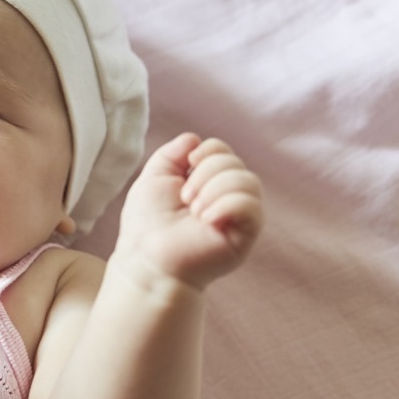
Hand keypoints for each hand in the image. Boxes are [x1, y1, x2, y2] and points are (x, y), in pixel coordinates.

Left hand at [115, 133, 262, 288]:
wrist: (146, 260)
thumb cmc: (146, 224)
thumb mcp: (154, 178)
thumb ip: (172, 154)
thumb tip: (195, 139)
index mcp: (207, 184)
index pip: (224, 152)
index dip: (208, 150)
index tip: (187, 166)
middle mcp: (226, 198)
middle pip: (235, 163)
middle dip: (206, 173)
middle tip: (185, 199)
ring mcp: (238, 217)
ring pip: (248, 181)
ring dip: (215, 189)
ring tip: (194, 210)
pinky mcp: (245, 236)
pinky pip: (251, 206)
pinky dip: (227, 205)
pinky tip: (207, 220)